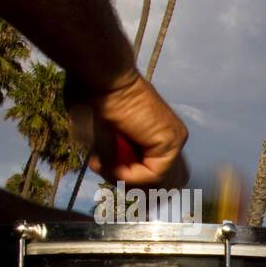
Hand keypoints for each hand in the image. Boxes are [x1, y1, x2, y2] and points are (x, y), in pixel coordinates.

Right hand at [67, 70, 188, 188]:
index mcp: (156, 136)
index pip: (162, 176)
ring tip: (104, 166)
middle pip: (169, 185)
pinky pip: (154, 174)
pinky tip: (111, 162)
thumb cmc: (92, 97)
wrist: (100, 75)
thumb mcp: (100, 136)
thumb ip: (113, 159)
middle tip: (112, 182)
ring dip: (128, 181)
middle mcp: (170, 138)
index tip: (111, 180)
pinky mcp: (172, 140)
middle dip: (140, 192)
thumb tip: (117, 179)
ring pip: (159, 183)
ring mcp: (174, 139)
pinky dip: (130, 175)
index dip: (139, 187)